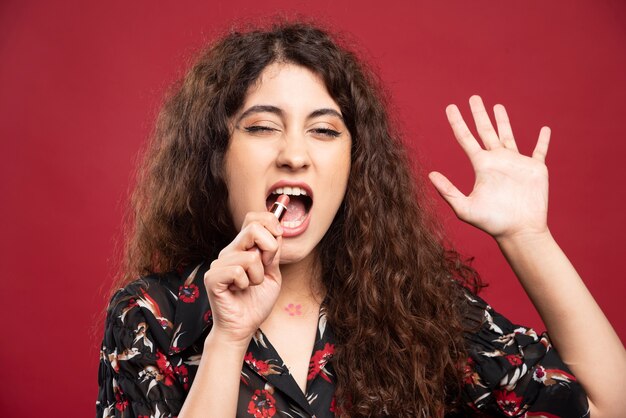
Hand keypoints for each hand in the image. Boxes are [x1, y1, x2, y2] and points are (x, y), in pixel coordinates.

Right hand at [204, 212, 282, 344]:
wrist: (243, 327)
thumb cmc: (256, 302)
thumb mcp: (273, 274)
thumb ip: (273, 253)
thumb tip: (276, 231)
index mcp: (243, 247)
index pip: (253, 218)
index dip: (270, 222)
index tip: (278, 238)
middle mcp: (229, 251)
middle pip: (253, 229)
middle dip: (269, 249)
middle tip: (265, 267)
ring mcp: (219, 263)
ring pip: (250, 256)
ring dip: (258, 276)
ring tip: (250, 286)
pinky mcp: (213, 277)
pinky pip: (238, 271)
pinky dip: (246, 284)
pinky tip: (239, 291)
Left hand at [429, 95, 550, 239]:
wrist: (519, 231)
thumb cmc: (492, 222)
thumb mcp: (464, 207)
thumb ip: (447, 191)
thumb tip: (430, 174)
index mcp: (481, 166)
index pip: (466, 138)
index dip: (457, 122)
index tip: (450, 107)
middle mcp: (497, 161)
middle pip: (486, 131)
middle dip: (479, 114)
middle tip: (473, 97)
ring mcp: (516, 164)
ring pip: (508, 136)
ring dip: (503, 121)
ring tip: (497, 106)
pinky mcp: (535, 169)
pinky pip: (539, 151)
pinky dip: (543, 140)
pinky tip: (544, 129)